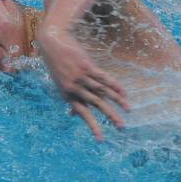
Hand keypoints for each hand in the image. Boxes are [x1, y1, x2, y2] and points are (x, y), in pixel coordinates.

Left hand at [37, 25, 129, 140]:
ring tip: (128, 109)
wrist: (52, 42)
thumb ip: (69, 99)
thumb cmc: (56, 64)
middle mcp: (75, 88)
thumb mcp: (59, 84)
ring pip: (103, 92)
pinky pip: (104, 78)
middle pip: (97, 104)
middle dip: (110, 116)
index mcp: (68, 95)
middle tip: (122, 127)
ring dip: (117, 101)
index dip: (93, 126)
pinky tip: (124, 92)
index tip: (101, 139)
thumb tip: (72, 115)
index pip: (83, 114)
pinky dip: (115, 85)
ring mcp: (81, 77)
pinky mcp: (87, 66)